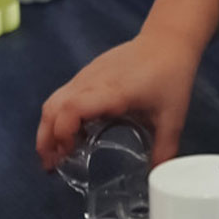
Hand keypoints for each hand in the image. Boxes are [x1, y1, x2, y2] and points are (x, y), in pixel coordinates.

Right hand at [37, 30, 200, 170]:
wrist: (166, 41)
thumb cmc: (170, 77)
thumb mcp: (172, 118)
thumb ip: (164, 150)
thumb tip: (156, 178)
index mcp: (111, 92)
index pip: (72, 109)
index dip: (62, 133)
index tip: (67, 155)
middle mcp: (91, 82)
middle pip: (53, 107)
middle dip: (46, 138)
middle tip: (51, 165)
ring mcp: (85, 76)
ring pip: (54, 100)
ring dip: (48, 128)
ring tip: (56, 154)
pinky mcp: (86, 73)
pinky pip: (63, 95)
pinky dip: (58, 116)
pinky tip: (72, 134)